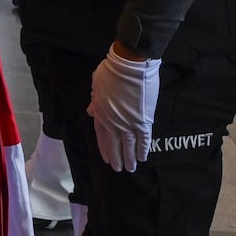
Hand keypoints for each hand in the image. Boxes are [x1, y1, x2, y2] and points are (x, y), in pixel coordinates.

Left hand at [87, 45, 161, 172]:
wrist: (130, 66)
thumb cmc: (111, 72)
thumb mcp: (96, 85)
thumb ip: (95, 101)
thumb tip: (90, 111)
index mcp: (100, 113)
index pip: (101, 136)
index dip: (104, 148)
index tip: (107, 159)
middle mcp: (114, 121)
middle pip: (115, 144)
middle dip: (117, 158)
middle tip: (120, 169)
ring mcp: (129, 122)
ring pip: (130, 145)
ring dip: (130, 158)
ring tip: (131, 168)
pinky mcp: (144, 120)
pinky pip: (144, 138)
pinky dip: (144, 148)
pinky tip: (143, 157)